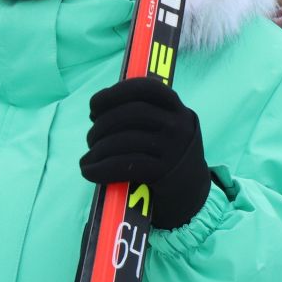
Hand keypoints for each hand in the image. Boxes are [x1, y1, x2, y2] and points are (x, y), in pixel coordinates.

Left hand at [80, 78, 211, 229]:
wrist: (192, 193)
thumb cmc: (166, 156)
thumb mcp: (164, 128)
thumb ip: (140, 115)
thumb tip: (97, 111)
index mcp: (176, 108)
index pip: (145, 88)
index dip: (115, 93)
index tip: (94, 106)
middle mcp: (178, 125)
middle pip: (132, 112)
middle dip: (103, 124)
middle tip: (91, 138)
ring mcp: (174, 149)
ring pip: (126, 140)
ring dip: (99, 148)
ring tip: (89, 158)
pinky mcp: (165, 173)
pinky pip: (126, 165)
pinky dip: (102, 168)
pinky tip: (89, 171)